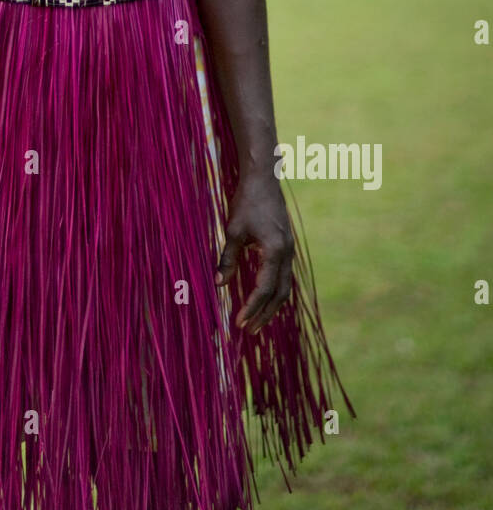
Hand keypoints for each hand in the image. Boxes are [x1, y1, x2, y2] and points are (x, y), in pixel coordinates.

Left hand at [215, 178, 294, 333]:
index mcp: (275, 251)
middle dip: (265, 314)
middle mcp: (286, 254)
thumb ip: (228, 259)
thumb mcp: (233, 231)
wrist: (263, 179)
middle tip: (249, 330)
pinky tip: (262, 297)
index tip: (238, 322)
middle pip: (280, 294)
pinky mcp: (286, 246)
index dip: (251, 308)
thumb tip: (219, 285)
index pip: (264, 289)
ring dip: (271, 305)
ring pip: (285, 287)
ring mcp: (289, 250)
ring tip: (256, 320)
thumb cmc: (247, 201)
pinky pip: (284, 275)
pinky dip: (274, 291)